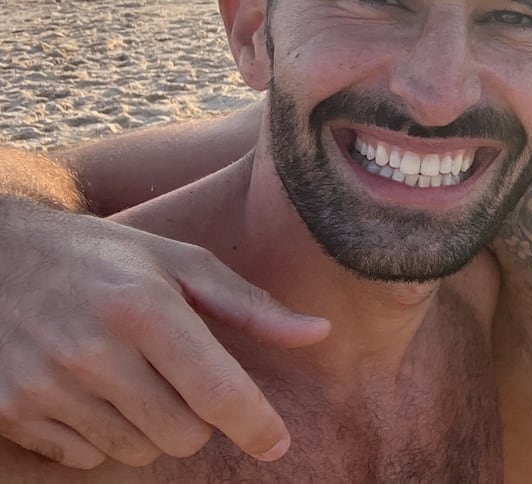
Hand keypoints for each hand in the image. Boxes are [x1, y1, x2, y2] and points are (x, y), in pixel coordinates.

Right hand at [0, 202, 329, 468]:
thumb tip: (317, 333)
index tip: (277, 444)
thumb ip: (249, 305)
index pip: (216, 391)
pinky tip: (88, 391)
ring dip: (149, 427)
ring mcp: (45, 385)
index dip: (255, 425)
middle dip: (198, 419)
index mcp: (143, 308)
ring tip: (130, 378)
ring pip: (136, 451)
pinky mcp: (9, 410)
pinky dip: (99, 436)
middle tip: (180, 380)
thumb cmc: (103, 257)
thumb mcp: (178, 262)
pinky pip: (84, 457)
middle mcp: (92, 351)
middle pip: (182, 435)